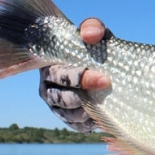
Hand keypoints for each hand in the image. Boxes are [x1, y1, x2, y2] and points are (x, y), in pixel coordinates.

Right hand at [38, 18, 111, 132]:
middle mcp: (48, 89)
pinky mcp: (69, 119)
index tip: (104, 78)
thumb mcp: (94, 32)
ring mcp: (57, 106)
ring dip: (85, 114)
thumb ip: (92, 28)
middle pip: (61, 98)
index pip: (60, 76)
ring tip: (102, 107)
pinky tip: (102, 119)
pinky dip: (88, 125)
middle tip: (105, 89)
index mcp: (49, 68)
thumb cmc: (93, 45)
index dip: (79, 79)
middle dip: (83, 96)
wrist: (103, 64)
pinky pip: (76, 126)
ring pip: (67, 115)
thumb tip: (90, 35)